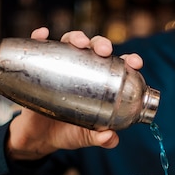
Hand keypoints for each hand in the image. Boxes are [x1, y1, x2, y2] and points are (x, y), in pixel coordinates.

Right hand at [6, 28, 141, 159]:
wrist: (38, 137)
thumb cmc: (67, 132)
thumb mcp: (85, 137)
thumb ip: (99, 139)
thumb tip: (111, 138)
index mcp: (100, 83)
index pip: (118, 66)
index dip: (129, 60)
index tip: (135, 63)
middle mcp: (82, 69)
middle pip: (94, 48)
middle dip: (102, 44)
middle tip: (104, 51)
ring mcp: (61, 66)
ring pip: (70, 43)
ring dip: (76, 37)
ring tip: (78, 43)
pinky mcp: (39, 68)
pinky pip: (38, 48)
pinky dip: (39, 39)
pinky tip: (42, 36)